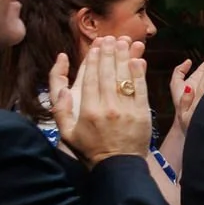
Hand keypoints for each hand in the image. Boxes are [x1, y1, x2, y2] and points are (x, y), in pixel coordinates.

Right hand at [57, 35, 152, 165]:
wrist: (117, 167)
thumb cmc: (90, 150)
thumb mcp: (66, 133)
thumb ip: (61, 110)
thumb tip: (62, 89)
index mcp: (88, 111)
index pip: (90, 79)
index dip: (93, 60)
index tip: (96, 47)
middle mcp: (108, 108)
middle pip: (108, 74)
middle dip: (109, 53)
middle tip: (110, 38)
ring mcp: (127, 110)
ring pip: (124, 78)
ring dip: (124, 57)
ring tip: (123, 42)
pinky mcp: (142, 114)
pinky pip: (141, 89)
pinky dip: (139, 73)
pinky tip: (137, 59)